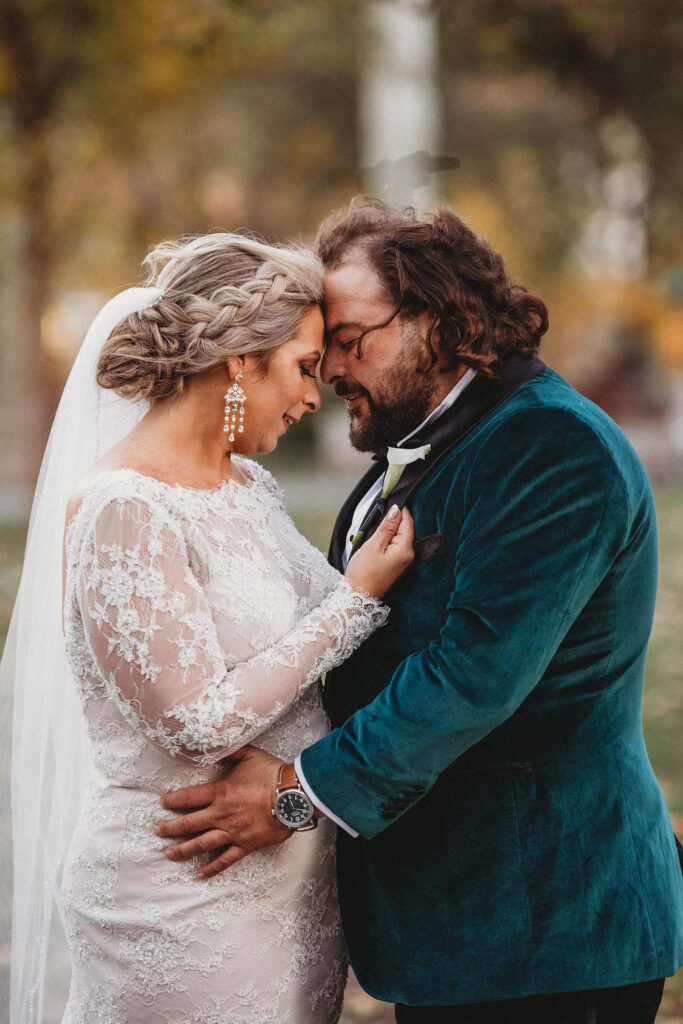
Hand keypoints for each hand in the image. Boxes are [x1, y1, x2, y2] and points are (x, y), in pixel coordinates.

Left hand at [155, 745, 290, 879]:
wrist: (293, 795)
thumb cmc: (272, 773)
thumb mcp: (249, 755)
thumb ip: (230, 750)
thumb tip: (215, 743)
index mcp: (220, 792)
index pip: (189, 798)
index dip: (173, 801)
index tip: (162, 803)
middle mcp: (222, 814)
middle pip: (189, 824)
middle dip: (170, 828)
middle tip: (157, 831)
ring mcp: (233, 832)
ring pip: (201, 844)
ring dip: (183, 850)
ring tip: (169, 854)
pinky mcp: (246, 844)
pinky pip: (226, 860)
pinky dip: (212, 868)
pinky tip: (200, 875)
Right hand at [345, 504, 414, 597]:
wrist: (358, 597)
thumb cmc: (364, 572)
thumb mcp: (374, 545)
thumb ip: (387, 527)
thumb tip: (396, 510)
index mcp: (405, 549)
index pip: (408, 523)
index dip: (400, 510)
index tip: (390, 500)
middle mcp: (409, 556)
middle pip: (406, 529)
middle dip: (395, 519)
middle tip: (381, 511)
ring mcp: (403, 562)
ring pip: (400, 538)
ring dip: (390, 529)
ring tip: (377, 525)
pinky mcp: (396, 566)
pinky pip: (396, 546)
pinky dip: (389, 539)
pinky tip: (379, 538)